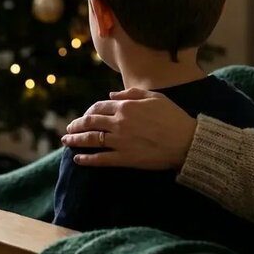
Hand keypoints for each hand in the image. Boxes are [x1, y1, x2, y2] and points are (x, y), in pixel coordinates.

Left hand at [61, 88, 196, 169]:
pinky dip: (87, 159)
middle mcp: (119, 123)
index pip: (98, 107)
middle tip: (68, 130)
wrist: (187, 142)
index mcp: (125, 107)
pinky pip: (101, 159)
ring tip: (66, 142)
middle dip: (76, 126)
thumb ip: (130, 94)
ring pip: (91, 140)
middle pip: (90, 123)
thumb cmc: (173, 117)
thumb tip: (111, 95)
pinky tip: (77, 159)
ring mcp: (120, 141)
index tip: (84, 116)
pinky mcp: (125, 158)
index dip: (88, 111)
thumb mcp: (154, 97)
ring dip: (75, 140)